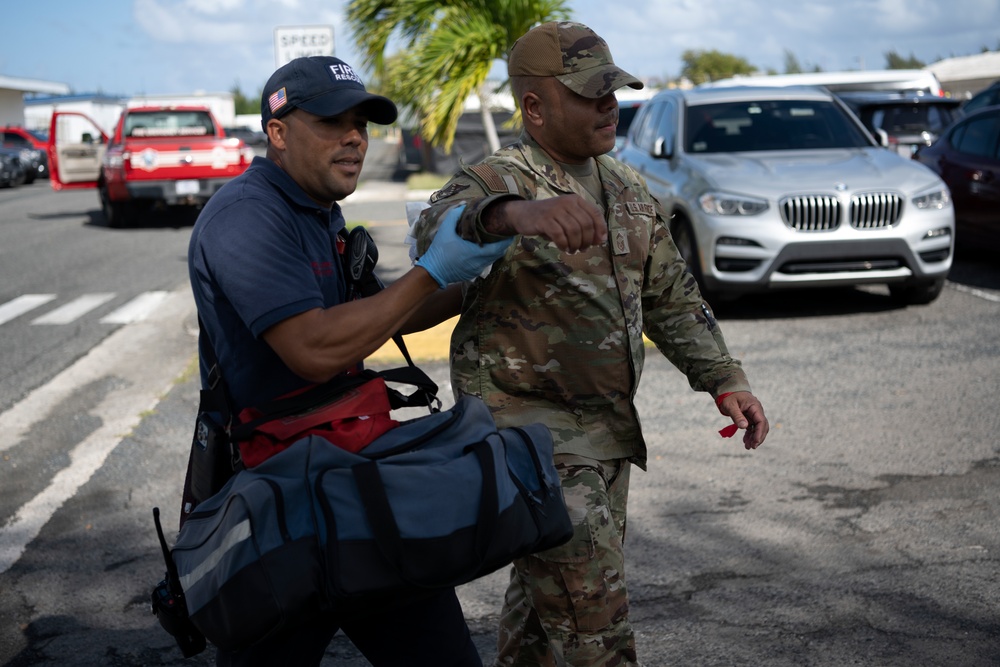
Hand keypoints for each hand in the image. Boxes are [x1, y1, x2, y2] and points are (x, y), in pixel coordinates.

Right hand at [415, 204, 512, 287]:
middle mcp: (479, 262)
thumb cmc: (439, 251)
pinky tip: (483, 249)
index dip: (505, 240)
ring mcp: (477, 269)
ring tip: (495, 239)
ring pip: (492, 259)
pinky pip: (485, 264)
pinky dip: (487, 256)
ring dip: (495, 250)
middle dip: (502, 244)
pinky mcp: (473, 274)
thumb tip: (462, 205)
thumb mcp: (445, 230)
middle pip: (498, 253)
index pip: (498, 247)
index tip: (507, 231)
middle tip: (503, 233)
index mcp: (475, 252)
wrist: (433, 272)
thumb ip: (454, 216)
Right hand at [485, 195, 606, 252]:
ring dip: (575, 244)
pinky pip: (559, 235)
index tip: (599, 242)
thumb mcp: (568, 217)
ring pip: (574, 231)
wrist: (523, 213)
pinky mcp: (544, 220)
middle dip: (587, 240)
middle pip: (586, 224)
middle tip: (582, 249)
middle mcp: (567, 202)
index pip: (595, 213)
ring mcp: (555, 210)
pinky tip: (562, 248)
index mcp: (576, 200)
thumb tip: (600, 240)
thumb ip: (583, 225)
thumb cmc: (549, 218)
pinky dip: (563, 244)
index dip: (600, 229)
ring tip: (572, 250)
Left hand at [717, 391, 768, 449]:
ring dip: (754, 438)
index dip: (759, 432)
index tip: (755, 442)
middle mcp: (757, 411)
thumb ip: (737, 416)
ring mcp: (754, 414)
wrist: (728, 390)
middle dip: (759, 437)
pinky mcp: (750, 418)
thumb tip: (744, 427)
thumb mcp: (730, 406)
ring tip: (748, 447)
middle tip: (752, 447)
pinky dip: (750, 435)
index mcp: (754, 406)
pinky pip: (752, 428)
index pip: (761, 421)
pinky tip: (746, 441)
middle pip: (763, 426)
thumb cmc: (729, 397)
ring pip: (758, 428)